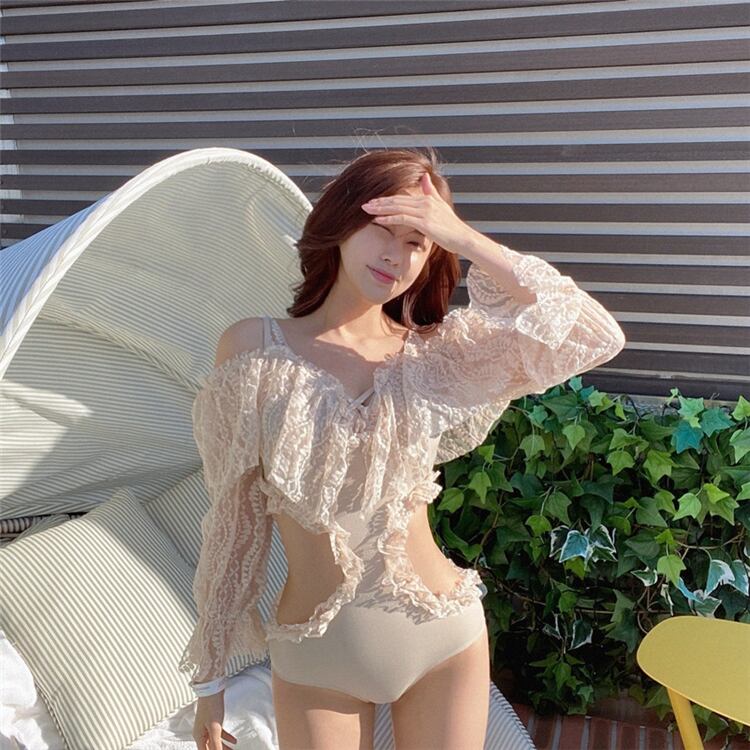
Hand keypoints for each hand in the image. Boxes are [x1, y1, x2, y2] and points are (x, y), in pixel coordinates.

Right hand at [193, 693, 236, 748]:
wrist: (212, 689)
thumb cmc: (211, 706)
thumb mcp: (215, 728)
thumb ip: (216, 743)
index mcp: (199, 736)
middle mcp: (201, 732)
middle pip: (210, 747)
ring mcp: (207, 726)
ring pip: (216, 741)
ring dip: (224, 747)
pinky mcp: (213, 721)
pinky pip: (219, 733)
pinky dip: (226, 737)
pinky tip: (234, 740)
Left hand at [360, 172, 476, 255]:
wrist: (463, 238)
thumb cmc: (452, 227)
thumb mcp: (441, 206)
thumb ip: (431, 191)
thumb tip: (425, 176)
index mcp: (426, 198)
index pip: (401, 197)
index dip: (386, 199)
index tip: (373, 201)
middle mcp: (424, 202)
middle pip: (396, 200)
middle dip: (379, 202)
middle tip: (364, 204)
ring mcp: (424, 212)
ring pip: (397, 207)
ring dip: (380, 209)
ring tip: (366, 211)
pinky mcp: (424, 222)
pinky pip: (402, 218)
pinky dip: (389, 218)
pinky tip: (378, 220)